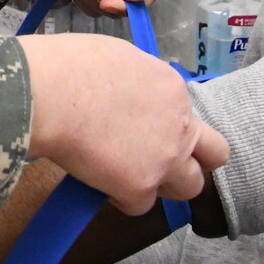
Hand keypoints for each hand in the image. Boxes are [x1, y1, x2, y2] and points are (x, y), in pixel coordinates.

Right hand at [21, 33, 228, 212]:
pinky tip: (101, 183)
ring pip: (189, 187)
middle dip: (194, 160)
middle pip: (214, 155)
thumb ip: (138, 83)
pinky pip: (141, 205)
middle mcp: (179, 125)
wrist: (49, 94)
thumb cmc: (69, 66)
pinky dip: (122, 198)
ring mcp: (163, 159)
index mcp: (173, 89)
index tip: (145, 129)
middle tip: (163, 161)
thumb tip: (130, 95)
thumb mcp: (119, 58)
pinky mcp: (139, 187)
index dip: (168, 125)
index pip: (189, 116)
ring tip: (131, 177)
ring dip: (165, 184)